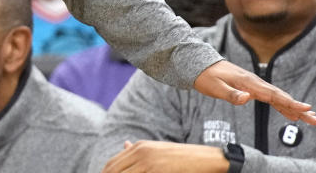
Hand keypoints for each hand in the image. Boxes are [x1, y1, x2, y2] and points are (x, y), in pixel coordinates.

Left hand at [102, 141, 228, 172]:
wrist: (204, 160)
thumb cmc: (180, 157)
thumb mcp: (157, 150)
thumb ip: (138, 150)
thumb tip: (124, 144)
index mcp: (139, 147)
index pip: (112, 164)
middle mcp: (140, 152)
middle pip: (113, 171)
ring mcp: (148, 163)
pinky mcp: (156, 172)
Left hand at [194, 60, 315, 125]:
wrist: (201, 65)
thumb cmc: (207, 77)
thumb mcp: (215, 87)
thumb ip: (231, 94)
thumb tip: (248, 98)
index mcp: (248, 83)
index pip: (273, 95)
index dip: (290, 102)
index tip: (306, 108)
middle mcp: (255, 83)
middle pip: (281, 97)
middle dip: (299, 108)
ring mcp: (254, 85)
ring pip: (278, 98)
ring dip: (294, 108)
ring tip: (311, 119)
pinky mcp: (252, 88)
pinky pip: (271, 98)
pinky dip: (283, 105)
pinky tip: (291, 113)